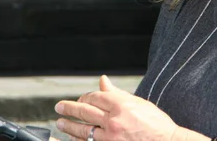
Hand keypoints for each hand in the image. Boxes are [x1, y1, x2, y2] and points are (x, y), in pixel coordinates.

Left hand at [54, 75, 180, 140]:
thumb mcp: (139, 103)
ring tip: (60, 123)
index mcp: (121, 105)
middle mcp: (114, 121)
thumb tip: (103, 81)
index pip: (95, 97)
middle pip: (84, 112)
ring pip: (83, 130)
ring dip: (69, 126)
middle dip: (69, 108)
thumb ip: (117, 93)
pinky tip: (72, 139)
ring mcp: (111, 138)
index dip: (85, 97)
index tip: (81, 99)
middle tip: (59, 107)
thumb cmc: (157, 125)